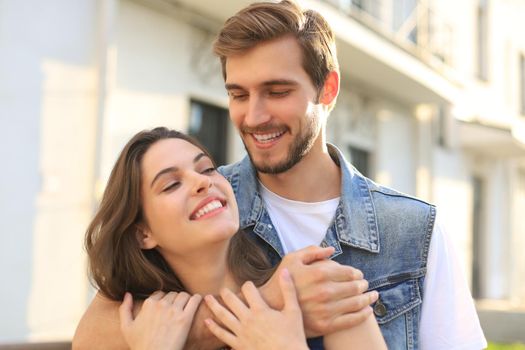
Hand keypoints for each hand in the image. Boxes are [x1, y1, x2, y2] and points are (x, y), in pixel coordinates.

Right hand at [119, 291, 201, 349]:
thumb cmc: (140, 346)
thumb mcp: (127, 328)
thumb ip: (125, 309)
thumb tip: (127, 294)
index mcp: (148, 304)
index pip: (160, 293)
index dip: (164, 300)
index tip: (167, 307)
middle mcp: (161, 305)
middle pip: (173, 294)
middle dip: (175, 300)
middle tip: (177, 309)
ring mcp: (174, 311)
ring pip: (184, 295)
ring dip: (186, 299)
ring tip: (187, 306)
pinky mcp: (185, 318)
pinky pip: (194, 300)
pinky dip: (197, 298)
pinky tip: (197, 301)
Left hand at [204, 269, 308, 349]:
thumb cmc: (293, 337)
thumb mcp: (293, 311)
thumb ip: (288, 290)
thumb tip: (285, 271)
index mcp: (261, 310)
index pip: (249, 290)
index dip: (248, 285)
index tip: (249, 285)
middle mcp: (248, 320)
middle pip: (232, 301)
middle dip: (226, 293)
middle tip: (222, 289)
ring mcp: (241, 333)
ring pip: (223, 316)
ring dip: (214, 306)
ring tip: (207, 298)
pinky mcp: (238, 345)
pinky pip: (222, 335)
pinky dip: (214, 328)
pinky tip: (207, 322)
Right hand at [259, 245, 377, 336]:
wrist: (271, 307)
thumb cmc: (283, 280)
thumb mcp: (292, 259)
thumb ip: (312, 251)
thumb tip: (331, 250)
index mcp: (318, 273)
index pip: (348, 272)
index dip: (356, 273)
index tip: (358, 274)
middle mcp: (324, 291)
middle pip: (355, 287)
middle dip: (363, 285)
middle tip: (365, 284)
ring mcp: (326, 309)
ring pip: (356, 303)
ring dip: (368, 299)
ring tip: (372, 296)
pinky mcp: (326, 325)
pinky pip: (351, 320)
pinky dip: (363, 315)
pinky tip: (368, 311)